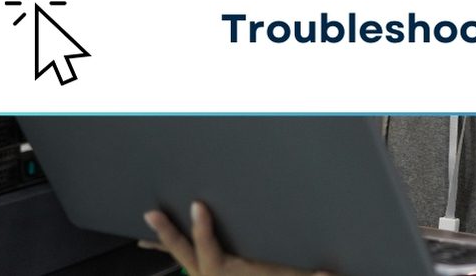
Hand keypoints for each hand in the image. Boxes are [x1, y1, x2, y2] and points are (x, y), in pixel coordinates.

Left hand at [141, 201, 334, 275]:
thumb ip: (311, 275)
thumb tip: (331, 271)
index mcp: (224, 274)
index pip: (209, 250)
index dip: (201, 229)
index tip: (197, 206)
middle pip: (183, 253)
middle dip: (167, 233)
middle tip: (151, 213)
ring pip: (181, 260)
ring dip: (163, 245)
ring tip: (143, 236)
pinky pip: (186, 263)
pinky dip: (170, 253)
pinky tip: (154, 246)